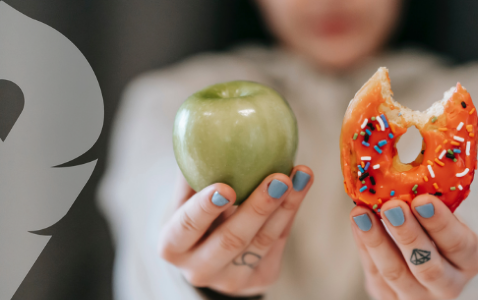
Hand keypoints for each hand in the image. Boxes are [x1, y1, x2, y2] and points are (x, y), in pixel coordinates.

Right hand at [159, 166, 312, 295]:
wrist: (211, 256)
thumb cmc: (195, 214)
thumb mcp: (185, 198)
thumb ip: (192, 172)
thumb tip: (204, 127)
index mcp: (172, 246)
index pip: (187, 228)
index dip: (205, 208)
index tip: (225, 187)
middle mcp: (199, 269)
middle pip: (231, 240)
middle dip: (257, 208)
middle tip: (278, 179)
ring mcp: (231, 280)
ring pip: (262, 242)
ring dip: (285, 206)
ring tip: (300, 175)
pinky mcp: (260, 279)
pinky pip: (278, 242)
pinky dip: (291, 211)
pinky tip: (301, 185)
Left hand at [350, 195, 477, 299]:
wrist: (424, 258)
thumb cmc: (436, 227)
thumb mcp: (446, 214)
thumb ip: (434, 200)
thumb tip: (407, 163)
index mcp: (470, 260)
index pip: (459, 245)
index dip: (441, 224)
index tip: (423, 200)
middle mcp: (448, 285)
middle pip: (428, 267)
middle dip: (408, 235)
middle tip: (392, 206)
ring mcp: (417, 296)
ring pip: (395, 273)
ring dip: (376, 241)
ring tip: (362, 213)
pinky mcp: (388, 297)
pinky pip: (374, 274)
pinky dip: (364, 246)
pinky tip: (357, 222)